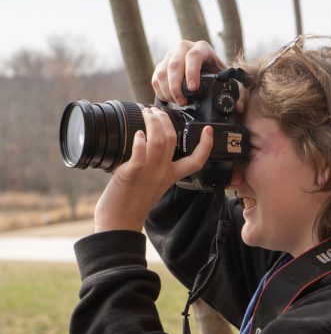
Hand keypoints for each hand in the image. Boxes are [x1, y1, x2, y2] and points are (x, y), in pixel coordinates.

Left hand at [93, 106, 212, 233]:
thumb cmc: (130, 205)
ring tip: (146, 113)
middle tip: (156, 110)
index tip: (208, 130)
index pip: (196, 162)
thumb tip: (145, 146)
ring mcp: (149, 173)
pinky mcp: (132, 173)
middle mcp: (162, 173)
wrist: (119, 223)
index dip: (205, 146)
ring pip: (158, 141)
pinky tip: (138, 133)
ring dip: (153, 123)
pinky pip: (140, 153)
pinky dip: (140, 141)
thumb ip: (152, 167)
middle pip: (173, 140)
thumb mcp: (150, 184)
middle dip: (166, 120)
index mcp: (170, 177)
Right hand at [152, 39, 248, 112]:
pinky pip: (156, 78)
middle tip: (183, 102)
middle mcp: (184, 48)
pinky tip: (170, 99)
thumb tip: (239, 106)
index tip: (193, 89)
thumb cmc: (216, 75)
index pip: (194, 56)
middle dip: (176, 86)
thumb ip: (237, 92)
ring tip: (178, 103)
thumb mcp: (229, 80)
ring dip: (168, 91)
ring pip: (163, 72)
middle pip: (175, 64)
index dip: (192, 72)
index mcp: (202, 48)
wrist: (204, 70)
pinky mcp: (161, 65)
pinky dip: (161, 91)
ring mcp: (171, 55)